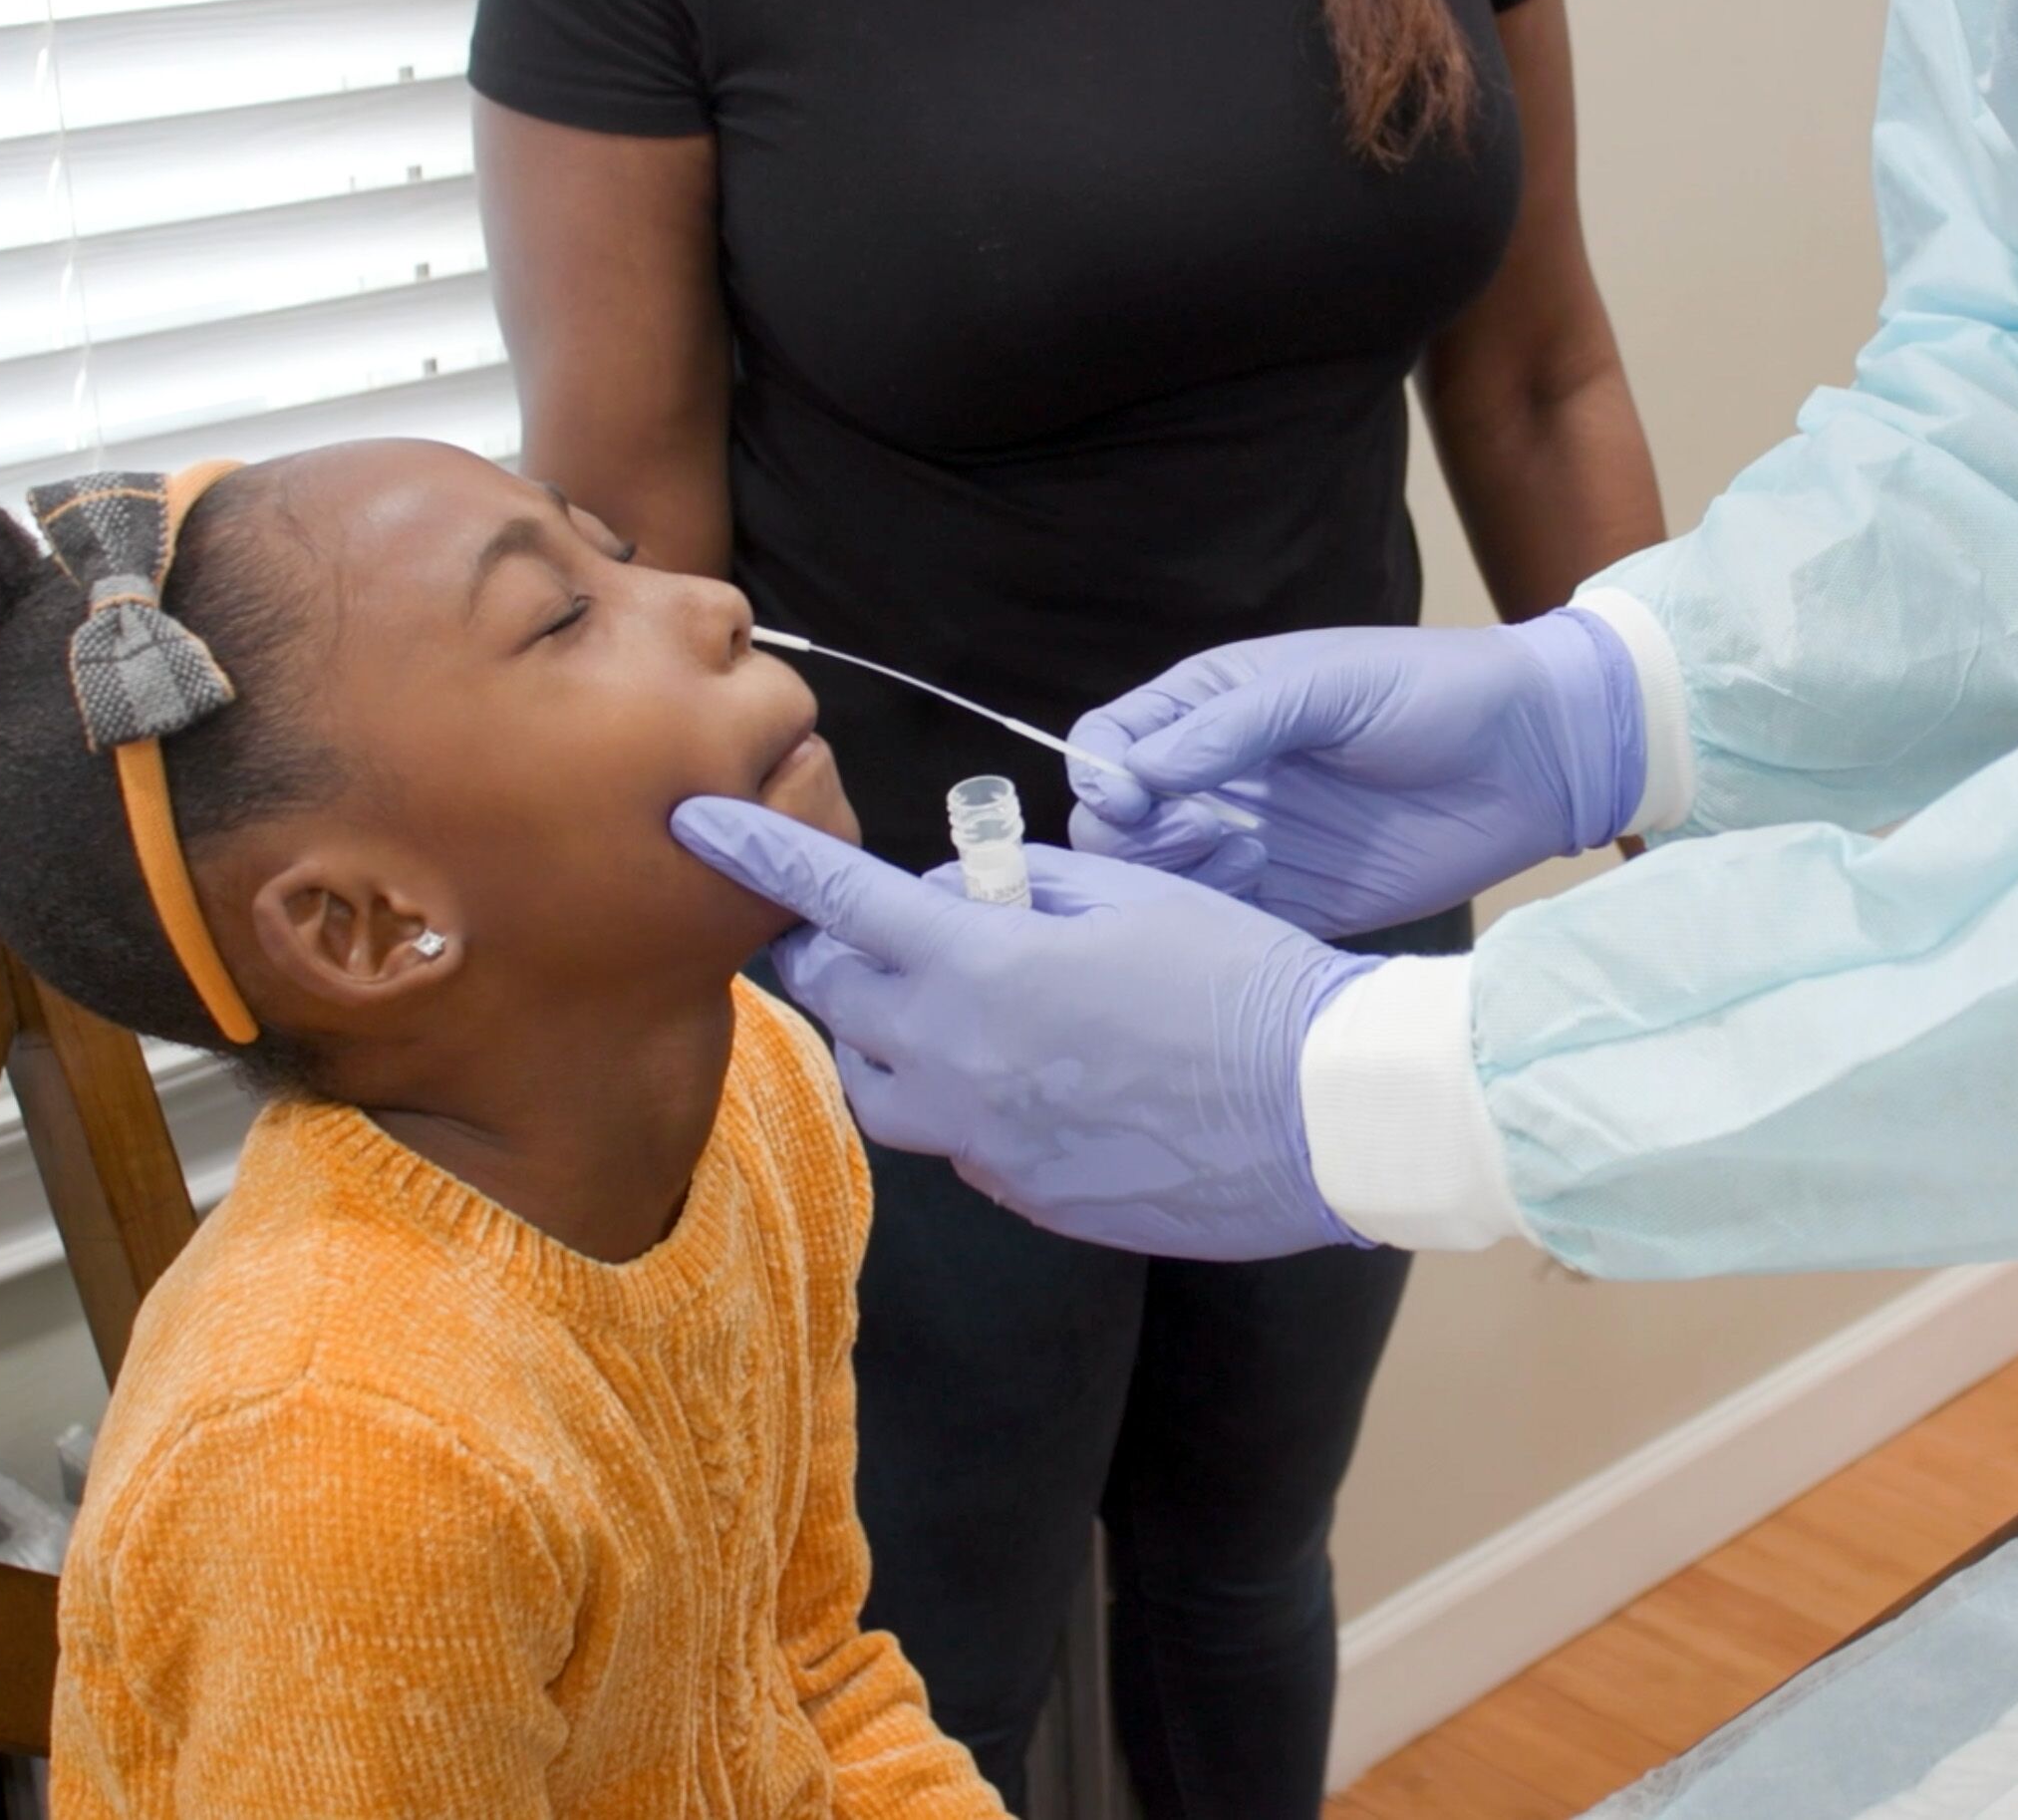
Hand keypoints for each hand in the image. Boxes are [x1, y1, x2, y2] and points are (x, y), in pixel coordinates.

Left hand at [671, 798, 1378, 1259]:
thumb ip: (1020, 887)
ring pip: (875, 1085)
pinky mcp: (1021, 1193)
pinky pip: (952, 1141)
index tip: (693, 824)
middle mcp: (954, 1058)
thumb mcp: (1129, 895)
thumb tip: (965, 895)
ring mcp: (982, 1140)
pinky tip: (1034, 1075)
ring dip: (884, 1036)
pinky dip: (962, 1099)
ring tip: (949, 1007)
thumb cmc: (1243, 981)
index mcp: (977, 964)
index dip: (754, 852)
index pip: (831, 897)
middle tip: (856, 928)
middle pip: (833, 997)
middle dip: (827, 953)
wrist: (1324, 1112)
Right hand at [1066, 609, 1643, 938]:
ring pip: (1159, 880)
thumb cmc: (1434, 692)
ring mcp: (1250, 842)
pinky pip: (1222, 922)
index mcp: (1211, 708)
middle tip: (1197, 832)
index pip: (1111, 742)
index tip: (1135, 797)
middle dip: (1131, 835)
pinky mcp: (1292, 900)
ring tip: (1241, 857)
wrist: (1535, 757)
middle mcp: (1218, 778)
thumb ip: (1232, 725)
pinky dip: (1215, 919)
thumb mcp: (1328, 685)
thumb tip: (1140, 771)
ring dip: (1173, 877)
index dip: (1101, 773)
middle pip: (1118, 822)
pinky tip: (1261, 888)